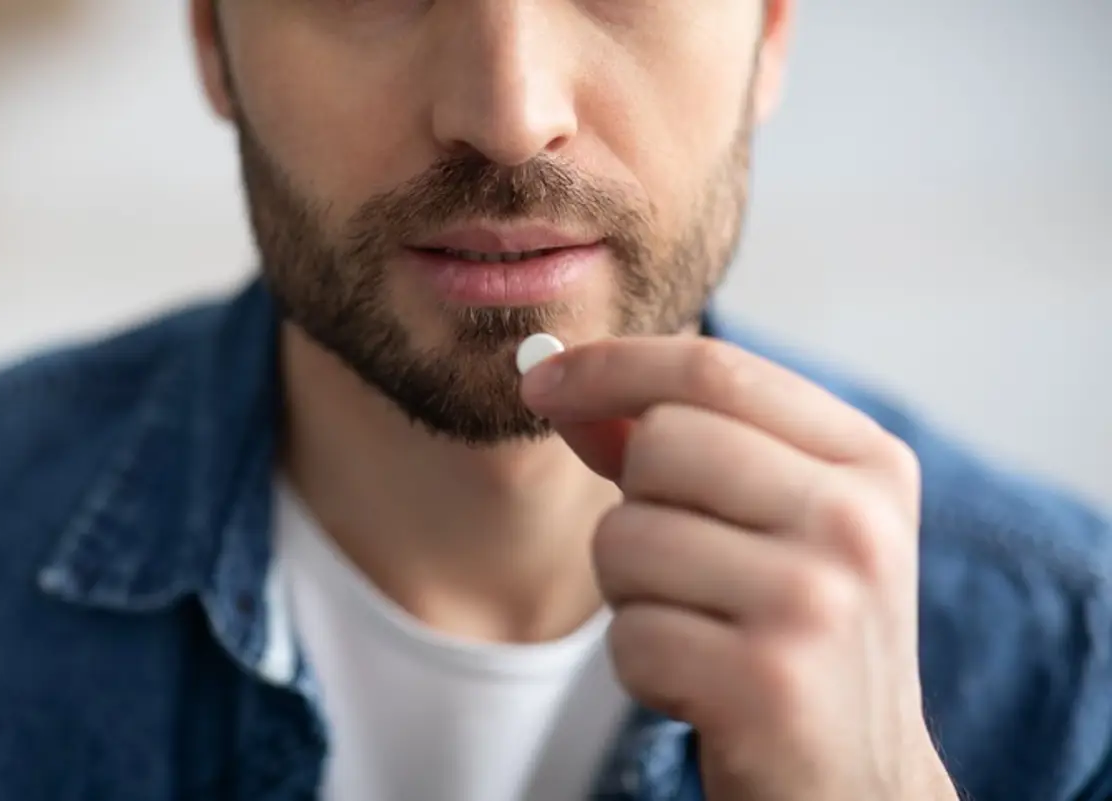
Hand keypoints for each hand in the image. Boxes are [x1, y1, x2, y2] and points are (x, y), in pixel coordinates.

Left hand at [520, 337, 957, 800]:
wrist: (856, 780)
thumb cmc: (796, 632)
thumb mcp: (769, 521)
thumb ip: (676, 443)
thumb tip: (558, 381)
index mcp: (867, 462)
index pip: (714, 369)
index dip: (610, 365)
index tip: (543, 382)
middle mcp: (853, 520)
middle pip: (660, 444)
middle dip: (634, 504)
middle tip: (679, 565)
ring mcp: (817, 600)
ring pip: (626, 538)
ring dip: (632, 593)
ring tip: (700, 629)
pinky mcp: (767, 683)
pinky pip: (628, 635)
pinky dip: (642, 664)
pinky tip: (701, 686)